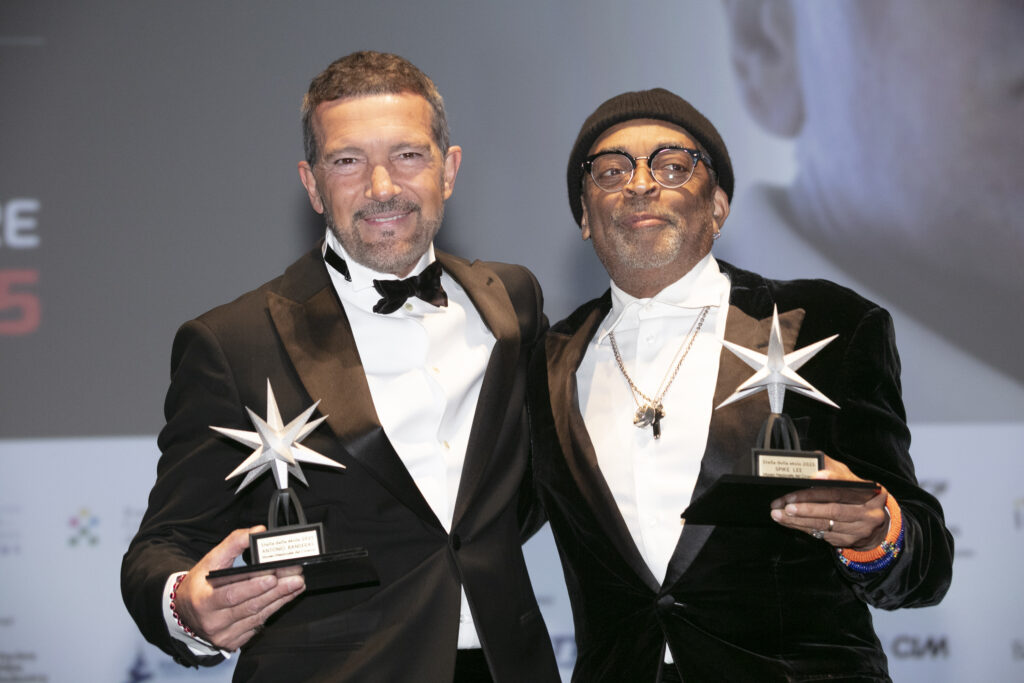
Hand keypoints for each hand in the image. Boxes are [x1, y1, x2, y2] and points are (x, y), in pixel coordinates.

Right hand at [173, 526, 304, 649]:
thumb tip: (257, 532)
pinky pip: (258, 625)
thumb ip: (233, 544)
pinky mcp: (233, 642)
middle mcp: (212, 622)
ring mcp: (223, 635)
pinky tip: (286, 597)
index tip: (273, 576)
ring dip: (280, 599)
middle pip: (250, 606)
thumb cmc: (199, 584)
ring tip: (296, 584)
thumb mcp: (209, 560)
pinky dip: (274, 609)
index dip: (253, 587)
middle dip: (276, 591)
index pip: (231, 595)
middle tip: (296, 577)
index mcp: (203, 601)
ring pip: (257, 616)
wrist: (184, 612)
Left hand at [769, 455, 888, 549]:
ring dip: (798, 519)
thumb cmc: (856, 495)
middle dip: (806, 506)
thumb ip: (833, 468)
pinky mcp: (848, 541)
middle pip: (834, 508)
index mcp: (870, 492)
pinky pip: (820, 534)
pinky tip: (788, 521)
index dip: (832, 480)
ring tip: (779, 513)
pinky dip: (801, 527)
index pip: (848, 486)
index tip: (814, 476)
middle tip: (786, 503)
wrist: (874, 524)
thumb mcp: (850, 478)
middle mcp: (868, 512)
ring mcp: (859, 530)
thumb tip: (811, 460)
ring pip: (824, 524)